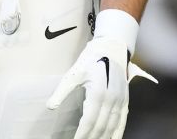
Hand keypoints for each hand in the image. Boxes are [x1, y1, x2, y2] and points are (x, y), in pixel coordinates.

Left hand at [46, 11, 156, 138]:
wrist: (112, 47)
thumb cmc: (90, 60)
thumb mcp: (73, 74)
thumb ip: (61, 92)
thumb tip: (50, 106)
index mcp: (98, 94)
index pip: (90, 121)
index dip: (82, 135)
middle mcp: (112, 100)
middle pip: (101, 127)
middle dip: (92, 138)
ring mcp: (120, 101)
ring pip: (112, 127)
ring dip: (104, 138)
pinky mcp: (125, 101)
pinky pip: (123, 122)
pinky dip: (117, 133)